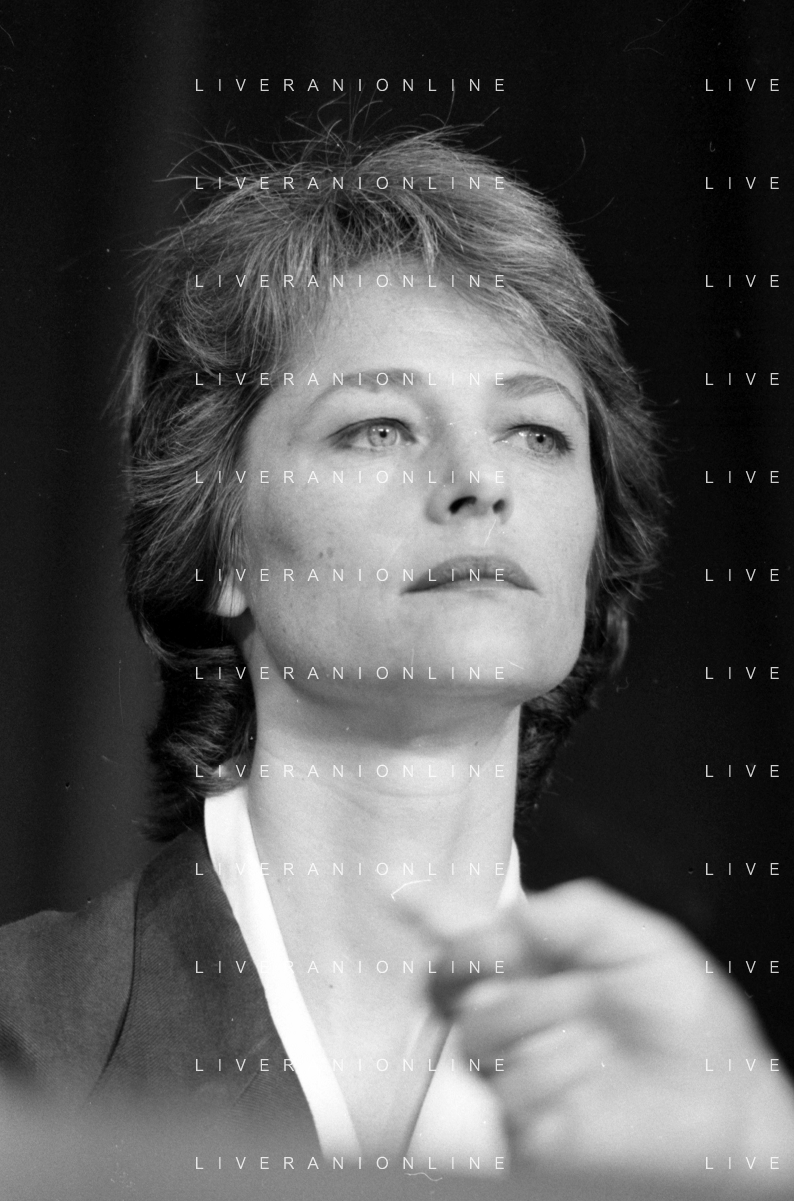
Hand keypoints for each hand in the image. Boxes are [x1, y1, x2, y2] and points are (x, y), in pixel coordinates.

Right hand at [424, 879, 793, 1177]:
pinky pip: (504, 1087)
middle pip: (447, 978)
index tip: (399, 892)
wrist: (719, 1101)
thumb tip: (514, 912)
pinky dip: (551, 1070)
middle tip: (511, 955)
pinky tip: (587, 1064)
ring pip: (475, 1030)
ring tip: (589, 1023)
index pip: (468, 930)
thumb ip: (577, 913)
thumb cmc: (687, 1019)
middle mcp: (517, 1008)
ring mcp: (513, 1064)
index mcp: (539, 958)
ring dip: (536, 1017)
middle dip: (473, 957)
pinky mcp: (520, 1121)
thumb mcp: (644, 941)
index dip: (428, 910)